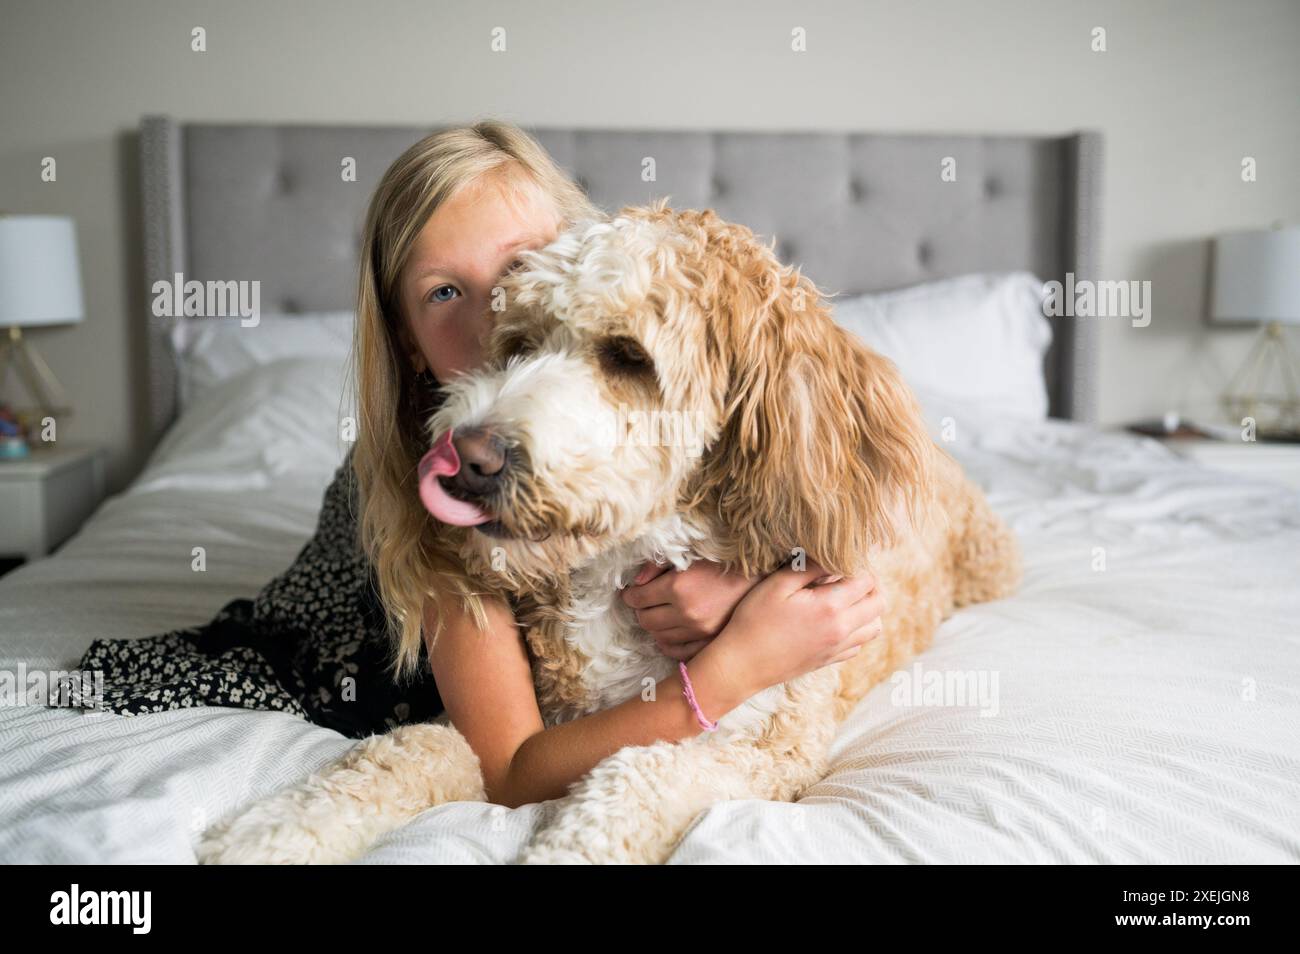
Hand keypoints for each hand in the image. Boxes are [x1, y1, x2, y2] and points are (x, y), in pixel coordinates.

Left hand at [621, 559, 761, 661]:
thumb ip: (658, 566)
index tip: (632, 593)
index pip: (638, 599)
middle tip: (644, 603)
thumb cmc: (723, 562)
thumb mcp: (689, 555)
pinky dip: (668, 643)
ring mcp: (699, 632)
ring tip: (659, 614)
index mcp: (679, 587)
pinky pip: (677, 652)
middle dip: (640, 610)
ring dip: (654, 626)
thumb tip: (636, 583)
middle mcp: (687, 613)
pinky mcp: (710, 643)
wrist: (760, 579)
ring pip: (659, 637)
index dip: (631, 595)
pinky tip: (670, 632)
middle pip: (645, 620)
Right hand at [708, 560, 884, 697]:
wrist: (743, 665)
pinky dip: (857, 629)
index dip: (859, 565)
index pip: (866, 580)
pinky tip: (837, 619)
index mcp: (830, 607)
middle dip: (871, 584)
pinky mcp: (830, 660)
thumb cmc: (755, 621)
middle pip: (879, 603)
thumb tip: (829, 555)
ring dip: (868, 608)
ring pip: (875, 626)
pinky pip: (859, 644)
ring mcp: (838, 648)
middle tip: (849, 574)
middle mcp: (841, 629)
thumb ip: (807, 567)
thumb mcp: (777, 585)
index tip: (843, 559)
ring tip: (847, 596)